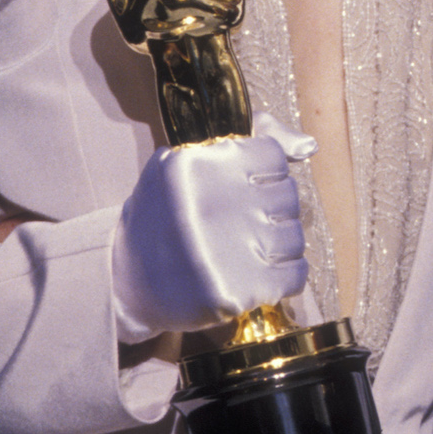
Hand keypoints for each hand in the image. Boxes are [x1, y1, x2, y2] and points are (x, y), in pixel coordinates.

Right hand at [110, 112, 313, 339]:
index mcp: (198, 164)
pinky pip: (295, 276)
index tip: (252, 188)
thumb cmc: (161, 217)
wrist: (124, 281)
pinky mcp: (234, 291)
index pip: (273, 156)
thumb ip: (247, 142)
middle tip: (250, 223)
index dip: (267, 173)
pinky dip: (285, 276)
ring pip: (294, 236)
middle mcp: (213, 202)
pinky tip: (261, 273)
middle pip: (288, 196)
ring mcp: (225, 249)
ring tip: (252, 250)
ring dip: (280, 245)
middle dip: (275, 210)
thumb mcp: (183, 163)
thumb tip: (308, 145)